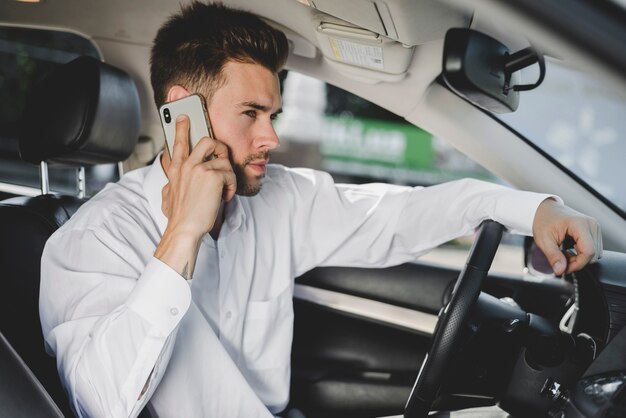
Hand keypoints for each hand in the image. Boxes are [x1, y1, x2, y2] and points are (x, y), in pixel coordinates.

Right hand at [154, 115, 235, 278]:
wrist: (184, 229)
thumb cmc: (180, 217)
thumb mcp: (168, 196)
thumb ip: (170, 185)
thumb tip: (169, 185)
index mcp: (176, 169)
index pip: (179, 143)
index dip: (182, 128)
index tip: (183, 117)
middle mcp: (186, 165)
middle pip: (208, 140)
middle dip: (220, 148)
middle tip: (222, 161)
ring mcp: (199, 168)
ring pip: (223, 159)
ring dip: (228, 176)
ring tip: (222, 191)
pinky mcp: (213, 175)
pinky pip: (230, 174)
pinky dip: (231, 187)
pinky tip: (224, 197)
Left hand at [532, 198, 601, 275]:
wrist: (545, 209)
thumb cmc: (544, 220)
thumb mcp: (543, 240)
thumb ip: (553, 256)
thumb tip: (560, 270)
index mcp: (580, 224)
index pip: (589, 252)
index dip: (577, 264)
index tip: (564, 267)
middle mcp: (591, 225)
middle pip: (593, 254)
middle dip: (577, 262)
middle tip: (561, 258)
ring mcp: (594, 227)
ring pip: (595, 253)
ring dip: (580, 258)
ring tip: (564, 252)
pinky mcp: (593, 231)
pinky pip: (593, 249)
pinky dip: (582, 253)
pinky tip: (570, 249)